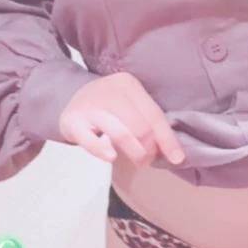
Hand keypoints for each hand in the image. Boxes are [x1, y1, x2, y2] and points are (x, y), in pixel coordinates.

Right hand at [58, 70, 185, 166]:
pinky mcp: (73, 121)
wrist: (69, 98)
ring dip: (135, 152)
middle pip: (140, 125)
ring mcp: (90, 106)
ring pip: (121, 133)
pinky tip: (111, 157)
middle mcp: (110, 91)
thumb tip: (171, 151)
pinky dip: (102, 150)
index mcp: (128, 84)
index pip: (154, 115)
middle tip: (149, 160)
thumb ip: (147, 122)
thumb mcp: (129, 105)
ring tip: (139, 162)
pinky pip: (90, 141)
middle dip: (150, 148)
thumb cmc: (108, 107)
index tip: (177, 158)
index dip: (167, 139)